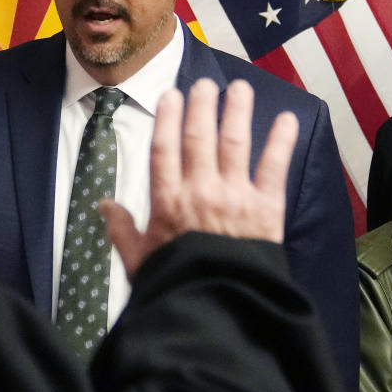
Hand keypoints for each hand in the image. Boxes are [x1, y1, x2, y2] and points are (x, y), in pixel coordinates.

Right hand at [101, 78, 298, 279]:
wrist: (215, 307)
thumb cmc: (173, 283)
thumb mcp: (137, 259)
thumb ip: (121, 228)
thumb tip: (102, 203)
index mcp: (167, 200)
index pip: (164, 148)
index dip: (167, 118)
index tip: (170, 95)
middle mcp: (199, 189)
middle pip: (199, 137)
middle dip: (202, 106)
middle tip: (205, 84)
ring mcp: (234, 196)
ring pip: (235, 143)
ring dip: (237, 112)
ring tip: (240, 88)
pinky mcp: (266, 208)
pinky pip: (274, 168)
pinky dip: (282, 142)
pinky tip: (289, 119)